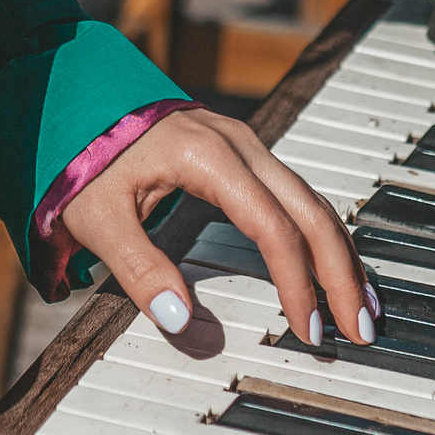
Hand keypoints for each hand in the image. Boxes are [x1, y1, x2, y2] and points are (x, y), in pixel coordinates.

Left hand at [59, 105, 376, 347]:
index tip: (307, 331)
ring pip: (313, 201)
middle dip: (340, 274)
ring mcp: (247, 146)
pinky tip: (333, 267)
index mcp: (208, 158)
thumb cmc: (83, 159)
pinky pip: (296, 195)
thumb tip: (184, 322)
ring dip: (339, 255)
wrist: (74, 102)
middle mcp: (240, 145)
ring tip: (359, 306)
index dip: (296, 284)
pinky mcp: (245, 154)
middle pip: (311, 212)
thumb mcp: (98, 218)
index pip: (273, 228)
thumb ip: (140, 270)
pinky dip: (321, 234)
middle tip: (359, 329)